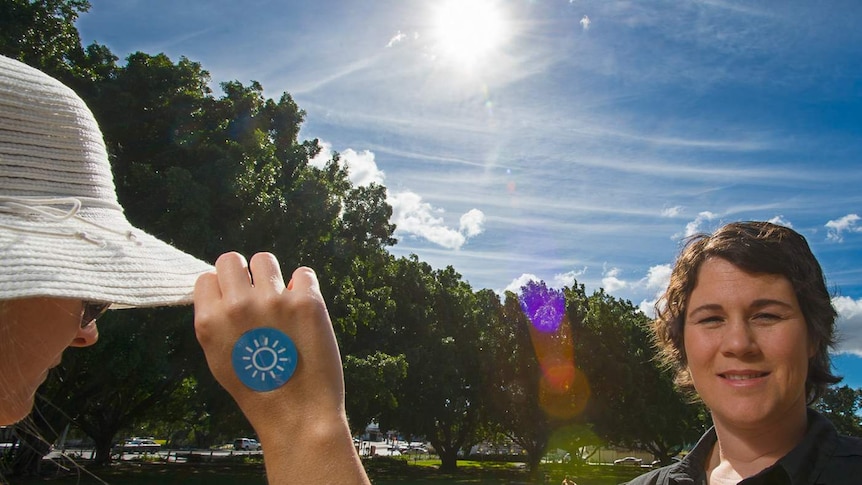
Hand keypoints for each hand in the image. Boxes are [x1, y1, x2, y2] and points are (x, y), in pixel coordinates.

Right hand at [193, 252, 345, 430]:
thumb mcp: (217, 359)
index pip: (206, 278)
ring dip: (272, 277)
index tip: (233, 303)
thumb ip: (215, 322)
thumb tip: (219, 290)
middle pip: (232, 259)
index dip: (221, 289)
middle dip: (242, 275)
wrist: (298, 415)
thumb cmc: (258, 390)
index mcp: (210, 321)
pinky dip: (304, 287)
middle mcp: (238, 306)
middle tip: (256, 297)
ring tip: (280, 304)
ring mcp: (274, 301)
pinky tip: (303, 311)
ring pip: (265, 260)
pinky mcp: (307, 301)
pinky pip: (303, 273)